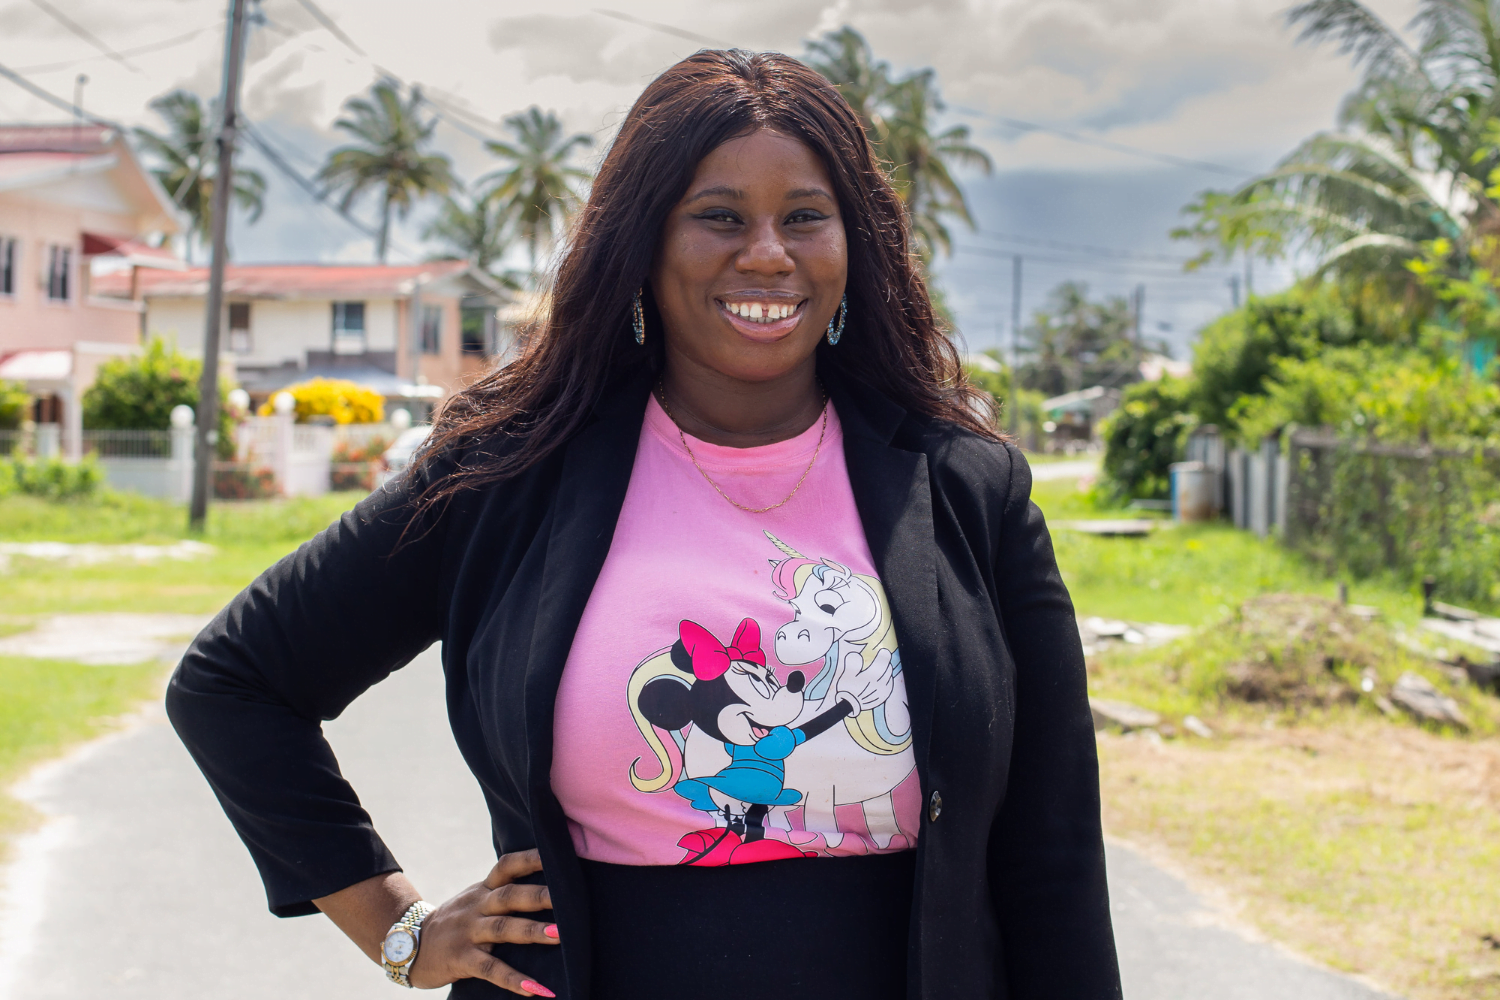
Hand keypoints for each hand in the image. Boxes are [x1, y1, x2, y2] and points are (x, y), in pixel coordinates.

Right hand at [407, 850, 559, 995]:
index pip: (507, 866)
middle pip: (509, 895)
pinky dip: (513, 979)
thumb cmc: (457, 922)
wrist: (410, 946)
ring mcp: (467, 932)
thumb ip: (504, 892)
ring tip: (559, 936)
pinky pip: (490, 969)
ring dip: (531, 932)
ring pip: (502, 929)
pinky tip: (535, 989)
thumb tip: (550, 886)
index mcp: (483, 890)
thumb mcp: (475, 900)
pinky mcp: (461, 959)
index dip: (530, 858)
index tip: (556, 853)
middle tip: (568, 897)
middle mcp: (476, 906)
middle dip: (538, 896)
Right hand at [834, 647, 894, 712]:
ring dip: (887, 671)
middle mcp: (879, 684)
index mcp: (871, 676)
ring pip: (889, 677)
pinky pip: (889, 687)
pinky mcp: (883, 697)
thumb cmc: (847, 689)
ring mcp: (882, 691)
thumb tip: (856, 654)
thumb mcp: (846, 674)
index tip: (884, 651)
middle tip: (883, 659)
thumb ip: (852, 663)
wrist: (849, 705)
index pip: (882, 663)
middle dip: (886, 662)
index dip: (884, 655)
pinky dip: (889, 681)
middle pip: (887, 669)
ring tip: (884, 668)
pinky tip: (885, 679)